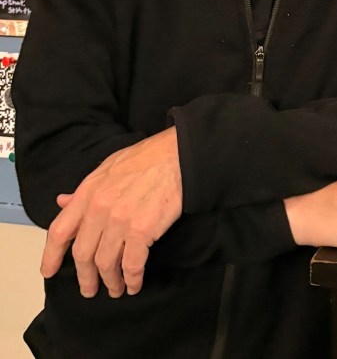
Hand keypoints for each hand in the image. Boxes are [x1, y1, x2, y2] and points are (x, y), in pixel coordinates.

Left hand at [41, 128, 181, 297]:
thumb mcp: (108, 168)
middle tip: (90, 289)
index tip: (49, 271)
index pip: (60, 230)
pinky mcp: (142, 230)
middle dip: (86, 277)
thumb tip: (64, 202)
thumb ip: (85, 190)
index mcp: (88, 192)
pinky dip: (132, 279)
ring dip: (111, 282)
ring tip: (116, 289)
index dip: (51, 255)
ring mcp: (120, 220)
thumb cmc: (147, 158)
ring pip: (106, 263)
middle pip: (83, 254)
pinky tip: (134, 284)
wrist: (178, 156)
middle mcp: (99, 208)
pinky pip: (132, 264)